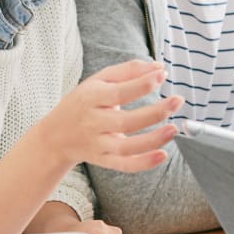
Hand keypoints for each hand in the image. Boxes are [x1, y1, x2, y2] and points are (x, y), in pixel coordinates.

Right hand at [35, 60, 181, 170]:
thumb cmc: (83, 102)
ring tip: (174, 129)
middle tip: (178, 101)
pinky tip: (163, 155)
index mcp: (91, 98)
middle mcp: (94, 123)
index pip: (120, 92)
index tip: (162, 76)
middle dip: (155, 112)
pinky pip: (125, 165)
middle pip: (127, 121)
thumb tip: (160, 68)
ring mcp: (98, 144)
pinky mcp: (104, 160)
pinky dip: (144, 163)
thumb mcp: (99, 80)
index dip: (143, 84)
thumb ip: (129, 71)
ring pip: (127, 147)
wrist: (55, 136)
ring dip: (153, 140)